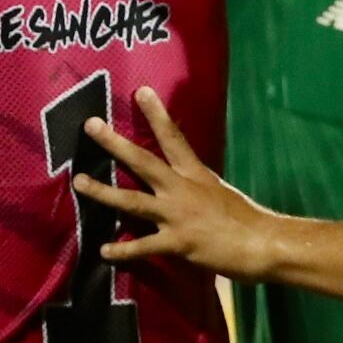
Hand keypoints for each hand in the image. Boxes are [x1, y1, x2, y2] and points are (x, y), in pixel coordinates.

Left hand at [74, 87, 278, 280]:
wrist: (263, 244)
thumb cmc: (246, 220)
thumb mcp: (220, 191)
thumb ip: (197, 185)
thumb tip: (183, 179)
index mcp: (195, 174)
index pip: (173, 138)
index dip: (157, 114)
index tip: (141, 91)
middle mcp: (182, 189)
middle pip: (143, 161)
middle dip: (114, 143)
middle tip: (90, 125)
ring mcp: (178, 215)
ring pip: (132, 201)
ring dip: (103, 193)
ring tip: (79, 182)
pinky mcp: (178, 243)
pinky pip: (143, 246)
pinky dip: (122, 250)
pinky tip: (103, 252)